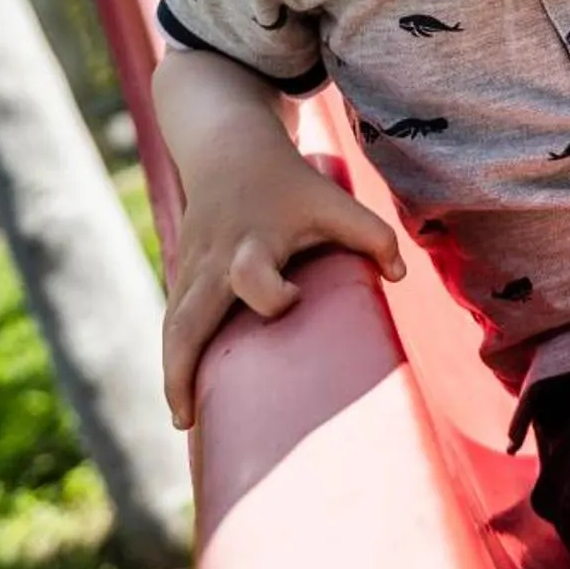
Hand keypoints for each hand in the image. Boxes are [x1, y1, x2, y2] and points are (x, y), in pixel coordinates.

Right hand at [160, 144, 405, 428]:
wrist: (226, 148)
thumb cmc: (288, 182)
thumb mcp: (332, 199)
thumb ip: (371, 234)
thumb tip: (400, 278)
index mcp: (251, 243)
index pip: (251, 277)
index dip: (272, 295)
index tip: (293, 299)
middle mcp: (213, 262)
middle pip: (185, 319)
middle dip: (182, 368)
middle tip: (189, 419)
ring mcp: (190, 269)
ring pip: (170, 327)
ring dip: (171, 373)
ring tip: (185, 420)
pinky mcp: (180, 275)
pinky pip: (169, 322)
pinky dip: (172, 357)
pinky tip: (182, 394)